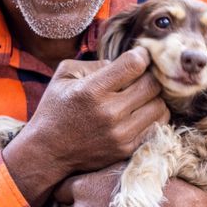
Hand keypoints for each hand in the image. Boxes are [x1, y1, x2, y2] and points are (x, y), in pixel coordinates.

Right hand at [2, 48, 168, 205]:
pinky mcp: (126, 149)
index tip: (140, 54)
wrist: (47, 152)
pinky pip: (157, 126)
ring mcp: (120, 134)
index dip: (142, 54)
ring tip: (141, 94)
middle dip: (150, 75)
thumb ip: (95, 63)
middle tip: (141, 75)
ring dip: (154, 96)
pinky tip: (140, 111)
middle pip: (152, 84)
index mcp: (92, 90)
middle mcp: (109, 113)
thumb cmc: (55, 109)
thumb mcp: (64, 76)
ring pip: (160, 105)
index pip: (134, 64)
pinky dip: (152, 115)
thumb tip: (123, 63)